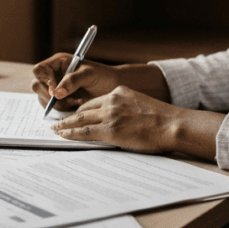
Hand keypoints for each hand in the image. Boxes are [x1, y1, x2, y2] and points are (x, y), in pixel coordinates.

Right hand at [30, 53, 120, 110]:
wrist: (113, 89)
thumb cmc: (103, 77)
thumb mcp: (89, 75)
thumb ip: (72, 81)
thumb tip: (56, 93)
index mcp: (59, 63)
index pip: (39, 69)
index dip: (44, 79)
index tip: (55, 89)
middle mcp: (54, 75)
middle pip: (37, 85)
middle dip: (48, 95)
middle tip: (62, 100)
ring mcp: (56, 89)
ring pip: (43, 99)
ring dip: (57, 104)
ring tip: (75, 101)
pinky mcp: (60, 101)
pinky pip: (52, 108)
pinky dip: (62, 110)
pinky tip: (76, 105)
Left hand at [49, 86, 179, 151]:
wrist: (172, 124)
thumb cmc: (163, 119)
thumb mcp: (141, 106)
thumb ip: (125, 109)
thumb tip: (118, 122)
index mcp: (119, 92)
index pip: (94, 101)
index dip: (82, 109)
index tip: (74, 114)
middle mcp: (112, 100)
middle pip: (84, 108)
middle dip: (69, 116)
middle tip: (57, 121)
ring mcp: (110, 114)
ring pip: (80, 119)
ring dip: (65, 125)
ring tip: (56, 129)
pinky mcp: (110, 129)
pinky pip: (84, 132)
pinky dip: (70, 133)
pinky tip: (63, 135)